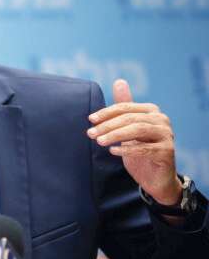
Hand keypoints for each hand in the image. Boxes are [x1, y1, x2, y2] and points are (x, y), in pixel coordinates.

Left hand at [87, 80, 181, 206]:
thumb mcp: (128, 128)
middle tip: (90, 133)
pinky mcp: (167, 151)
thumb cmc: (139, 149)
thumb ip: (124, 107)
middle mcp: (161, 120)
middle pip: (130, 118)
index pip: (125, 107)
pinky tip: (112, 151)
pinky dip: (127, 149)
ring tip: (99, 141)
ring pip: (137, 130)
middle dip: (107, 125)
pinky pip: (144, 148)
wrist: (155, 177)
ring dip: (115, 135)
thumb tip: (119, 81)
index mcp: (151, 111)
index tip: (90, 119)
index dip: (106, 113)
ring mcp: (166, 135)